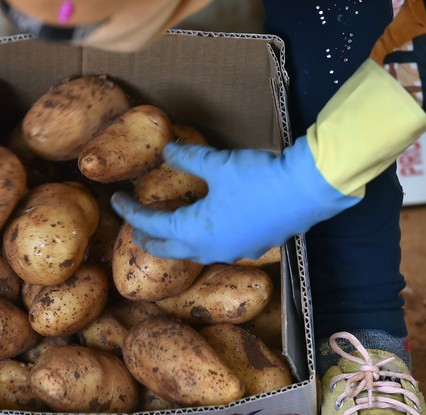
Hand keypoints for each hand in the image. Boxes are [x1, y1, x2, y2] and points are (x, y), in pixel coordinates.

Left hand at [111, 137, 361, 263]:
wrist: (309, 191)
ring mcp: (233, 252)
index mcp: (194, 231)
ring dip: (175, 244)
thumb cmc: (259, 178)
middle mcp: (210, 249)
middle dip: (148, 239)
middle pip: (169, 250)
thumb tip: (167, 149)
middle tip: (134, 228)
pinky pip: (217, 250)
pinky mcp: (253, 248)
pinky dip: (202, 242)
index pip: (152, 225)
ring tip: (166, 233)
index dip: (131, 212)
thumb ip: (188, 158)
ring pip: (193, 254)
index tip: (117, 200)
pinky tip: (206, 232)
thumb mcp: (217, 164)